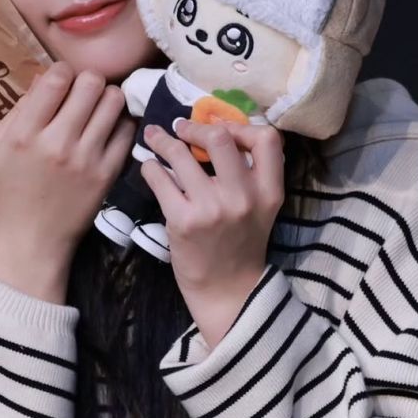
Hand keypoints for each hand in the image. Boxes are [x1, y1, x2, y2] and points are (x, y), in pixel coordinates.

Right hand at [0, 62, 134, 299]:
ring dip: (107, 97)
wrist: (34, 237)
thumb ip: (18, 109)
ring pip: (114, 102)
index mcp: (25, 133)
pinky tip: (108, 129)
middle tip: (83, 93)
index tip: (62, 80)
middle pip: (91, 83)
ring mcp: (86, 158)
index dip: (63, 70)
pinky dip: (120, 123)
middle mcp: (57, 142)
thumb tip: (44, 77)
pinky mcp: (108, 173)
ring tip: (98, 107)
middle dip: (88, 81)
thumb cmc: (12, 188)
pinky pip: (127, 130)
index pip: (56, 78)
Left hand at [140, 121, 285, 345]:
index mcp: (268, 191)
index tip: (221, 130)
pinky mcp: (183, 220)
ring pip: (181, 154)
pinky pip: (159, 177)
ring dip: (162, 141)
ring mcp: (212, 208)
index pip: (267, 139)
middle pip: (220, 138)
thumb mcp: (260, 208)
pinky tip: (149, 167)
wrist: (227, 291)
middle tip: (181, 129)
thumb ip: (249, 174)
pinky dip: (150, 167)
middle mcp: (244, 197)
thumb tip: (217, 130)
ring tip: (154, 138)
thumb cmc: (240, 244)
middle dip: (195, 128)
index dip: (241, 126)